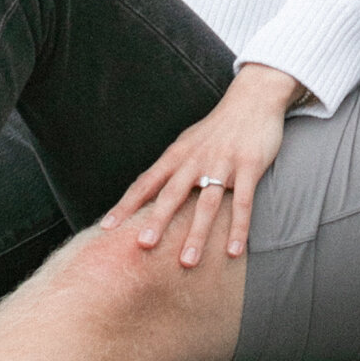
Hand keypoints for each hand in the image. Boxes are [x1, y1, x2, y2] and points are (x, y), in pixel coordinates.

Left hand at [111, 63, 300, 267]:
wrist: (253, 98)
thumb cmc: (217, 127)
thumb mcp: (188, 143)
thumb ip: (171, 168)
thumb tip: (148, 194)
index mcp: (177, 155)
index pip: (146, 182)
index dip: (126, 205)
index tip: (107, 227)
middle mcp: (195, 159)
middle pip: (172, 193)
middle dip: (157, 220)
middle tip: (143, 246)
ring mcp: (223, 163)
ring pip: (207, 203)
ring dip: (197, 234)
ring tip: (187, 262)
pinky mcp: (249, 166)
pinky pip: (243, 202)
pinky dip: (238, 228)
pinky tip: (234, 252)